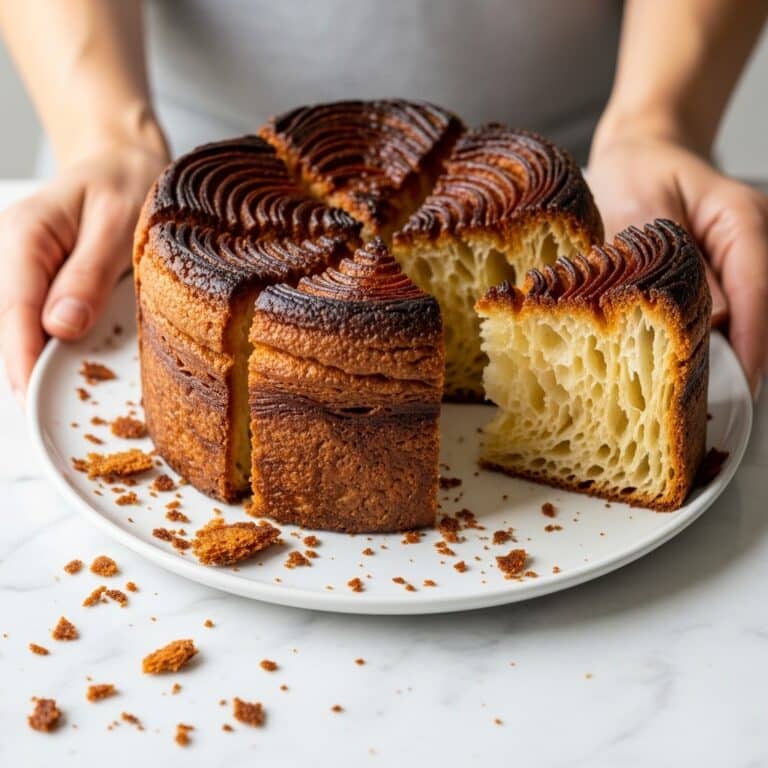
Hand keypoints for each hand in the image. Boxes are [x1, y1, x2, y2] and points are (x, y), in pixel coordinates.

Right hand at [0, 142, 168, 403]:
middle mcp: (13, 255)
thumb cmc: (126, 182)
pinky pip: (33, 320)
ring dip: (38, 361)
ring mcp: (20, 270)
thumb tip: (62, 327)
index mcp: (26, 236)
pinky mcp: (37, 283)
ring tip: (63, 397)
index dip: (21, 359)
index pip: (13, 310)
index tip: (31, 398)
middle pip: (8, 325)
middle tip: (53, 414)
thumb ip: (90, 273)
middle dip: (28, 369)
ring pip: (18, 327)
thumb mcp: (119, 223)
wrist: (122, 162)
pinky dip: (49, 346)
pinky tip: (70, 365)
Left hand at [588, 132, 767, 398]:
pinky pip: (724, 312)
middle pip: (756, 311)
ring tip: (688, 389)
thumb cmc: (635, 172)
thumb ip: (672, 260)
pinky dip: (704, 337)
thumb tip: (707, 320)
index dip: (750, 342)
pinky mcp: (722, 274)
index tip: (742, 385)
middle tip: (702, 402)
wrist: (638, 152)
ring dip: (719, 352)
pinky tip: (677, 360)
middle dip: (734, 358)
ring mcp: (740, 260)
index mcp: (741, 221)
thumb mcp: (641, 209)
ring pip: (742, 317)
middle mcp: (750, 243)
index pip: (757, 291)